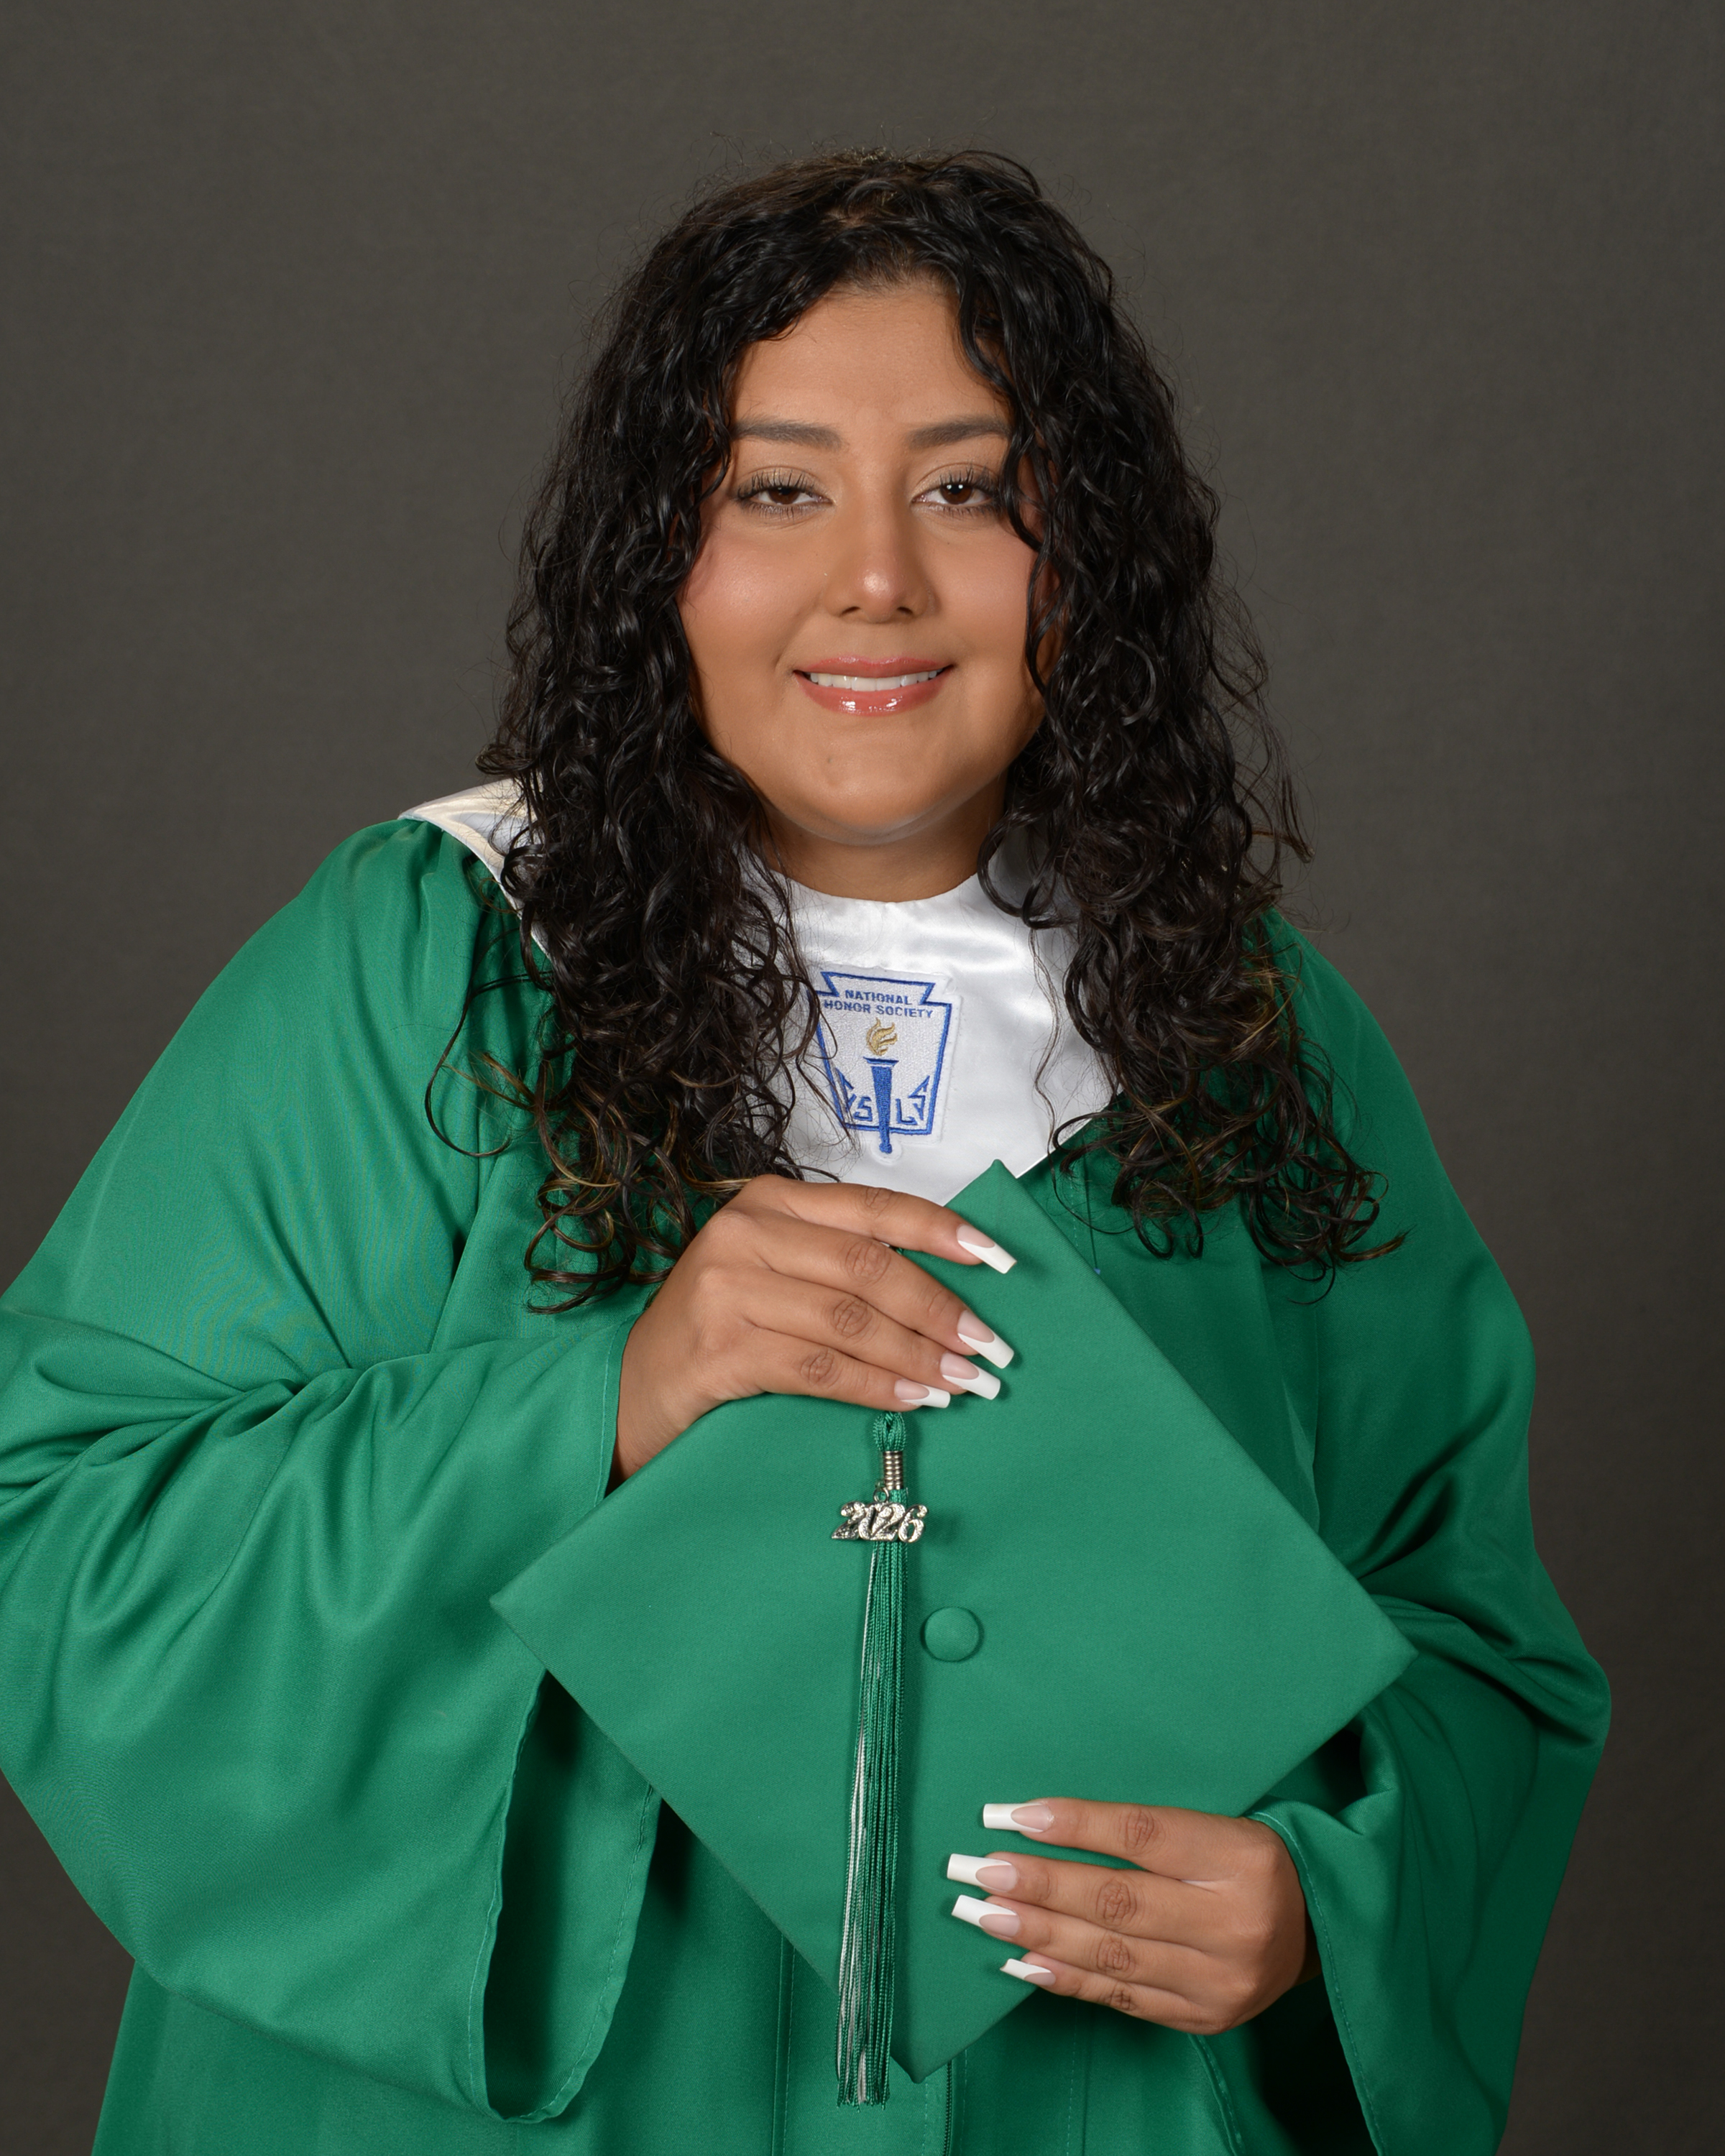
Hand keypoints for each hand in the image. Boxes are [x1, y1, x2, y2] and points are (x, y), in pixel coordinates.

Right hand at [613, 1177, 1015, 1481]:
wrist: (630, 1393)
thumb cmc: (719, 1333)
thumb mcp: (776, 1277)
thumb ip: (840, 1267)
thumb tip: (949, 1289)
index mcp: (769, 1202)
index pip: (876, 1208)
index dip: (946, 1231)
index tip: (1002, 1262)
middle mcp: (745, 1232)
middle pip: (871, 1267)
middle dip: (943, 1308)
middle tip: (994, 1348)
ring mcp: (727, 1289)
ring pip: (852, 1320)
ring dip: (920, 1355)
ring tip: (967, 1382)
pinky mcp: (718, 1348)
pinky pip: (821, 1367)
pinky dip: (877, 1387)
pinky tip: (915, 1401)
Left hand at [947, 1798, 1316, 2033]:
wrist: (1320, 1929)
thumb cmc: (1248, 1860)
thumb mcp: (1215, 1824)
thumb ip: (1142, 1830)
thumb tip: (1043, 1825)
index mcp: (1239, 1856)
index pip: (1141, 1834)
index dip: (1073, 1825)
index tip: (1008, 1816)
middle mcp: (1234, 1922)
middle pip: (1118, 1900)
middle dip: (1038, 1884)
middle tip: (977, 1869)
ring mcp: (1220, 1979)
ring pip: (1112, 1954)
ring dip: (1036, 1933)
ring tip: (983, 1912)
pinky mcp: (1205, 2017)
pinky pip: (1122, 1997)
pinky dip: (1066, 1977)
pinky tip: (1022, 1960)